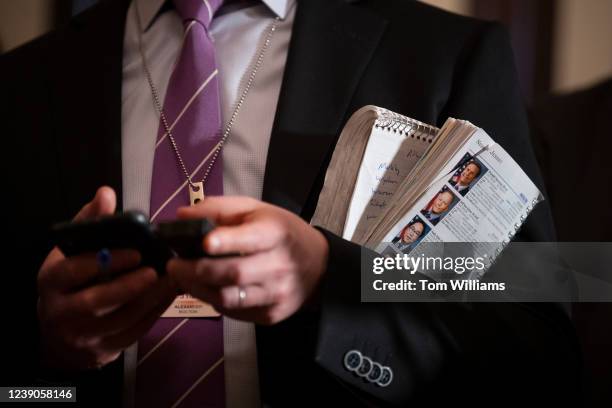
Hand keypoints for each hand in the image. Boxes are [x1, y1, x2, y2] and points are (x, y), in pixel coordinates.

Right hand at [37, 187, 175, 369]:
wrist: (64, 330)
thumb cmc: (72, 280)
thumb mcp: (72, 250)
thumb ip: (90, 222)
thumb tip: (106, 193)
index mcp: (51, 282)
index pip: (72, 272)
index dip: (104, 262)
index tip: (135, 252)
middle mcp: (62, 312)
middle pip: (95, 302)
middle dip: (128, 285)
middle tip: (155, 269)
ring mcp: (83, 335)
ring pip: (119, 320)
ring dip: (149, 299)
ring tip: (172, 279)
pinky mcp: (105, 349)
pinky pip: (134, 332)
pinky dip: (155, 313)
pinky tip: (170, 295)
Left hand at [167, 196, 328, 324]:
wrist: (319, 267)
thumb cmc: (281, 232)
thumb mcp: (256, 210)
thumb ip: (219, 209)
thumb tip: (182, 216)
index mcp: (277, 233)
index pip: (252, 239)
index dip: (228, 241)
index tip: (205, 242)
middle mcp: (280, 266)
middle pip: (233, 273)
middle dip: (197, 270)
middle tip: (174, 264)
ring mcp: (276, 294)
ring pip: (229, 298)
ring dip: (199, 289)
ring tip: (182, 277)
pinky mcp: (271, 315)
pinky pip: (234, 311)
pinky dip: (213, 300)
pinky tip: (205, 288)